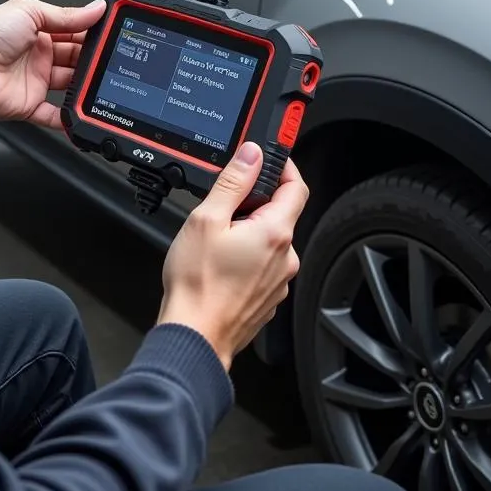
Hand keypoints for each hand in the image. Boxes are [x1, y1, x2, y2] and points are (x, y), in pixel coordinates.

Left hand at [0, 0, 105, 127]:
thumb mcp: (29, 11)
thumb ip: (66, 14)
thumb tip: (96, 8)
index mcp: (39, 31)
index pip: (75, 33)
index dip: (93, 35)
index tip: (113, 35)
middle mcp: (39, 56)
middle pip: (77, 60)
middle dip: (93, 61)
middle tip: (111, 61)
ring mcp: (36, 81)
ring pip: (71, 86)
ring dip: (86, 86)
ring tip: (103, 84)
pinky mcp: (30, 105)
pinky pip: (55, 115)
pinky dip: (69, 118)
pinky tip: (84, 115)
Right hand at [157, 143, 308, 370]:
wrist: (194, 335)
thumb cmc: (196, 284)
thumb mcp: (206, 219)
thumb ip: (233, 182)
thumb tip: (251, 155)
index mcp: (274, 232)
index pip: (296, 187)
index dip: (284, 167)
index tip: (268, 159)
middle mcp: (285, 257)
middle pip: (281, 214)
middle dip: (256, 203)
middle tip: (225, 204)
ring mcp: (278, 280)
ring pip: (270, 241)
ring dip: (250, 232)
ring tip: (216, 241)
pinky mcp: (268, 297)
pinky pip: (264, 266)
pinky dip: (247, 257)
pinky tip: (220, 265)